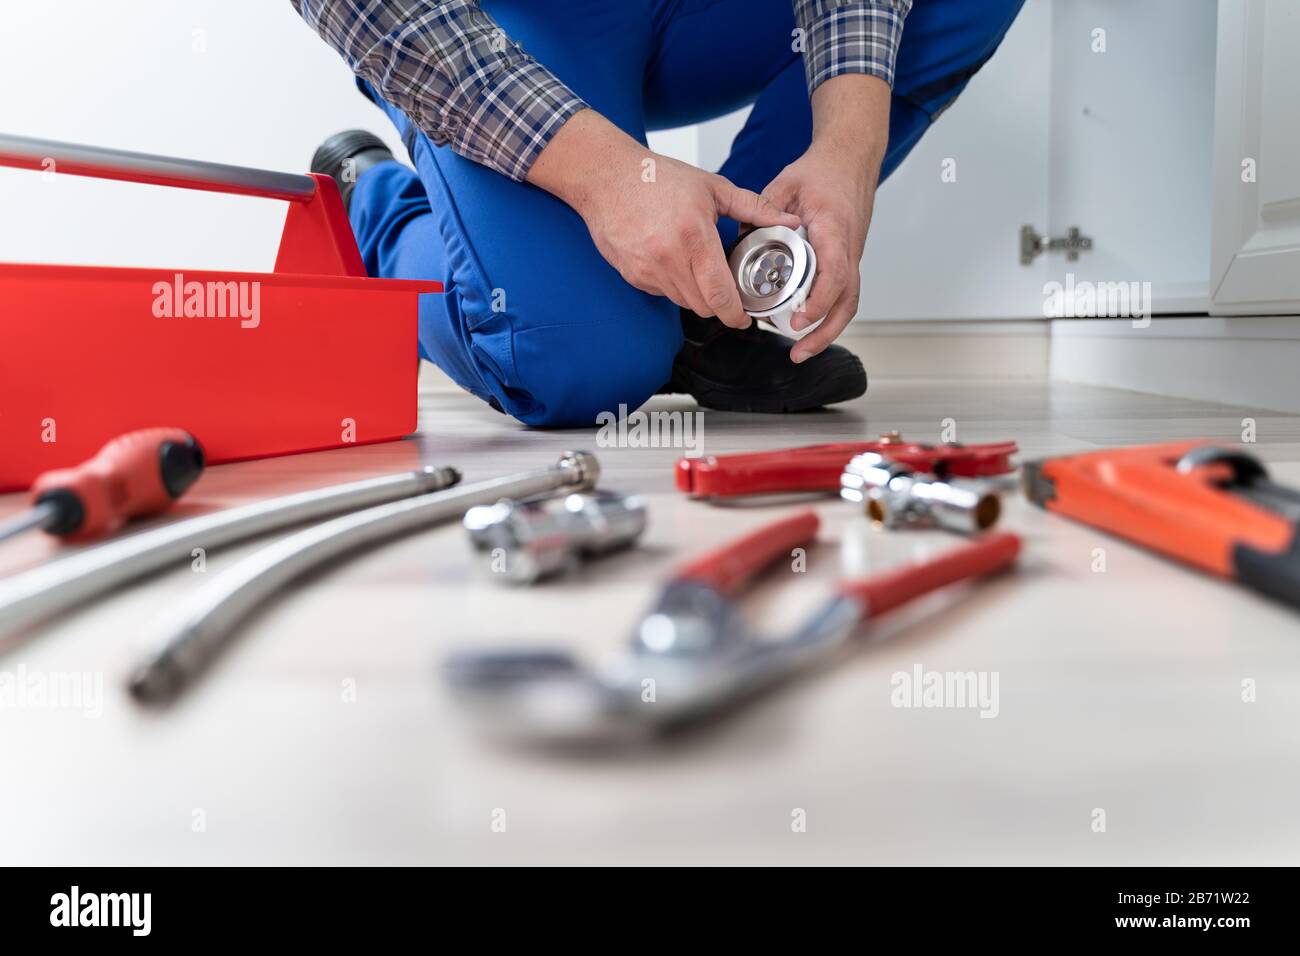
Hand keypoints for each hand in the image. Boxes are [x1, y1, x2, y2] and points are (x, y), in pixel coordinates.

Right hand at [527, 110, 798, 327]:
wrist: (607, 177)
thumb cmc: (658, 178)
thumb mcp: (712, 187)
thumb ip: (754, 208)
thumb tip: (789, 221)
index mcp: (695, 237)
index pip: (720, 295)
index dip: (736, 314)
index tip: (745, 317)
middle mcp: (669, 259)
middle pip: (704, 306)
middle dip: (719, 304)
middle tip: (727, 290)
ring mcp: (648, 270)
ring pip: (683, 302)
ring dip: (696, 295)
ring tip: (698, 268)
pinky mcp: (633, 275)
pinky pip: (662, 293)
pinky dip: (674, 285)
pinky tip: (673, 260)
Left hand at [762, 74, 889, 362]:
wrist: (851, 157)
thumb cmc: (823, 170)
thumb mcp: (786, 184)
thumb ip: (762, 211)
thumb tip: (738, 237)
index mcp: (834, 230)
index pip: (834, 274)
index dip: (819, 302)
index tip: (800, 320)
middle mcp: (849, 248)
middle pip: (847, 301)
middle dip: (824, 332)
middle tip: (798, 352)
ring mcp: (852, 255)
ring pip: (848, 302)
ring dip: (827, 330)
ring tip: (802, 350)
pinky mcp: (848, 258)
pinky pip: (843, 292)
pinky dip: (827, 313)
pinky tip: (807, 326)